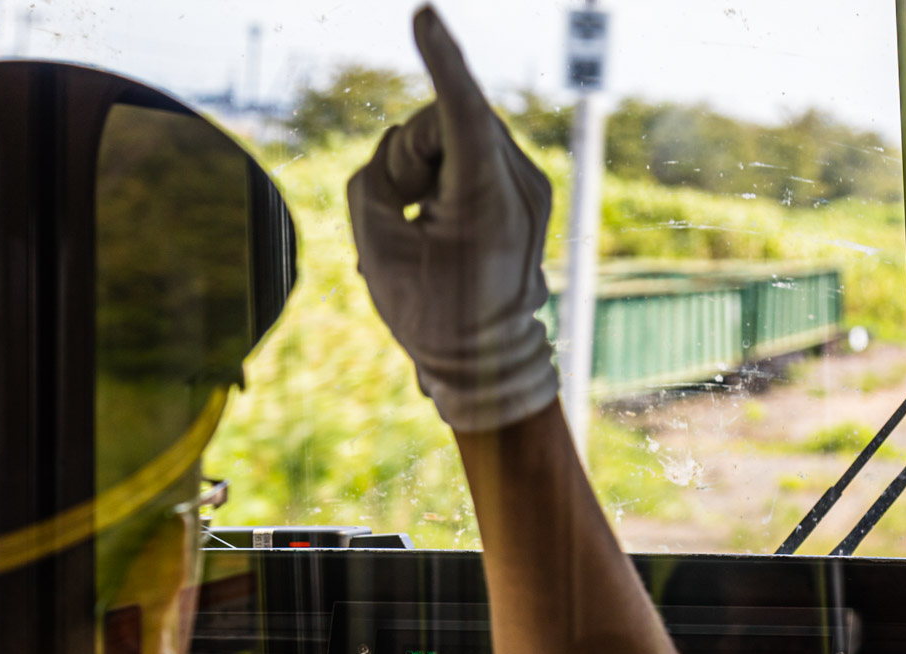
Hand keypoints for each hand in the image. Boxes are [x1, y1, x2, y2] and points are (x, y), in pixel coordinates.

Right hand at [346, 5, 559, 432]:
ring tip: (424, 222)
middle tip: (404, 205)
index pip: (460, 108)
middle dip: (413, 149)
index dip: (438, 59)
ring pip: (461, 130)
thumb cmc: (429, 314)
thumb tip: (397, 154)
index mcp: (487, 199)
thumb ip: (374, 181)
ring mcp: (531, 185)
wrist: (487, 365)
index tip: (422, 16)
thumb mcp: (376, 249)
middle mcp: (521, 184)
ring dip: (427, 163)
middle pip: (449, 116)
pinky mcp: (529, 189)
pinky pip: (474, 150)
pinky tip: (441, 219)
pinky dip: (446, 172)